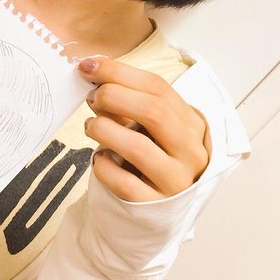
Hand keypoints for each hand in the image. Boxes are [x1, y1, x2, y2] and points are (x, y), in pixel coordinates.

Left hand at [78, 57, 211, 201]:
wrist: (154, 212)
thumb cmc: (149, 157)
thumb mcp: (147, 126)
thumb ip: (126, 100)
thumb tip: (91, 69)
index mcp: (191, 123)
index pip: (157, 87)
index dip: (119, 72)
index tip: (88, 67)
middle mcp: (191, 152)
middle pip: (154, 111)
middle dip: (113, 97)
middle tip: (91, 99)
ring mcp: (176, 182)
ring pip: (138, 147)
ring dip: (104, 130)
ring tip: (90, 127)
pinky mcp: (155, 207)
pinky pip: (124, 183)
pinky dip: (103, 165)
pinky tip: (98, 158)